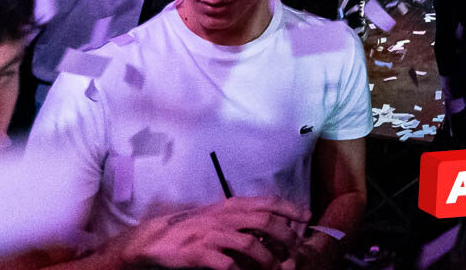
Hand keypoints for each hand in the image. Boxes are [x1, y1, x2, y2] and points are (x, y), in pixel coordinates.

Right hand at [119, 197, 309, 269]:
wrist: (157, 238)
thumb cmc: (194, 227)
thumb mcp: (221, 216)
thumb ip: (244, 218)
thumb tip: (274, 226)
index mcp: (232, 205)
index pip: (268, 201)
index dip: (290, 208)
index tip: (308, 217)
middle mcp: (225, 216)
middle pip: (265, 221)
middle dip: (286, 236)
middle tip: (296, 251)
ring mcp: (212, 234)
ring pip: (250, 243)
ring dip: (267, 259)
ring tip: (276, 269)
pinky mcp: (199, 253)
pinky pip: (227, 264)